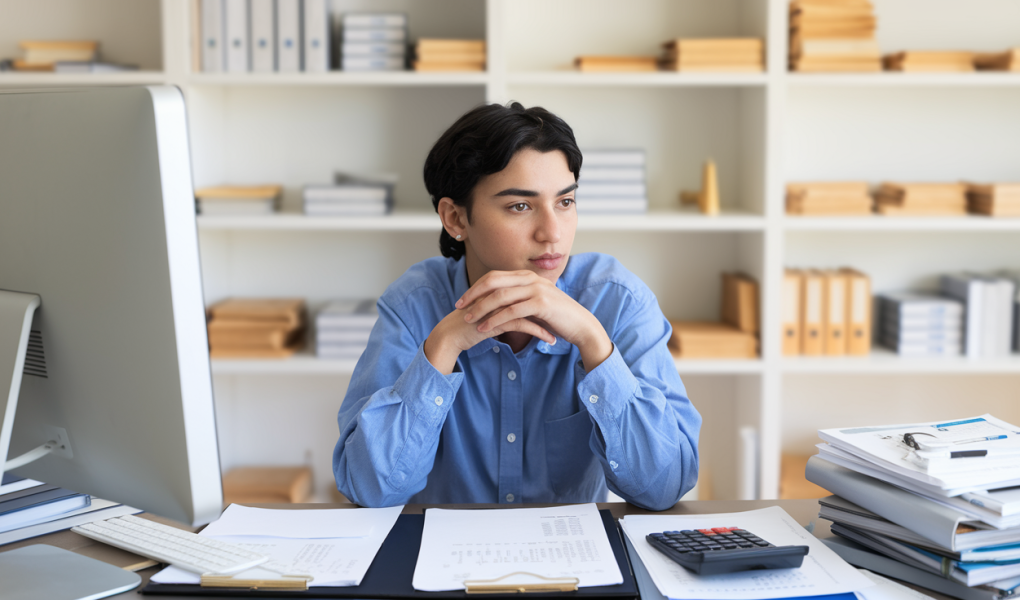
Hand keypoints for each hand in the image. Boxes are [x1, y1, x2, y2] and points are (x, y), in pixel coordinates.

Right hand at [423, 277, 555, 374]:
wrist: (450, 335)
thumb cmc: (468, 326)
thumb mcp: (489, 315)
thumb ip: (503, 310)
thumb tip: (520, 313)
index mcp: (499, 290)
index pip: (527, 293)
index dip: (542, 304)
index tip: (555, 315)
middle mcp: (500, 294)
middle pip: (531, 299)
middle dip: (549, 312)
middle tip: (562, 323)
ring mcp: (498, 305)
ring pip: (530, 311)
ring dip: (547, 324)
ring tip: (559, 334)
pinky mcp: (496, 319)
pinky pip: (523, 324)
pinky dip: (539, 332)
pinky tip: (550, 340)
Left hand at [459, 270, 612, 372]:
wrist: (580, 324)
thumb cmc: (555, 316)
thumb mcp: (534, 303)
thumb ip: (517, 299)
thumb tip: (495, 303)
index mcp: (526, 276)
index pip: (494, 276)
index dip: (476, 287)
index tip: (462, 299)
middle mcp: (530, 279)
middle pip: (493, 282)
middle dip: (473, 295)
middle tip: (459, 307)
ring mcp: (536, 289)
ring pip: (500, 296)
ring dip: (481, 308)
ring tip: (469, 320)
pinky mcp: (541, 303)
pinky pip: (512, 311)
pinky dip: (495, 319)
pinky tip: (485, 328)